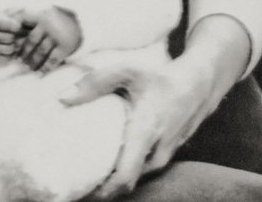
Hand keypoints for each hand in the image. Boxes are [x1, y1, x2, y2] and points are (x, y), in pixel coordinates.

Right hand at [0, 11, 24, 66]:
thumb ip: (8, 13)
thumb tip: (25, 8)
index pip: (12, 25)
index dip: (16, 25)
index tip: (15, 25)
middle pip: (11, 38)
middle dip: (14, 36)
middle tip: (14, 35)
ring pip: (10, 49)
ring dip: (12, 46)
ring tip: (9, 42)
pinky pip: (6, 59)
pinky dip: (9, 55)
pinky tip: (5, 49)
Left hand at [17, 6, 81, 71]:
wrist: (84, 21)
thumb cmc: (59, 19)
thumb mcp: (46, 13)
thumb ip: (31, 18)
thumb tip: (12, 22)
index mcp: (40, 14)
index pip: (23, 25)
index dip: (15, 36)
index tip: (11, 46)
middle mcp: (48, 24)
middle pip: (31, 41)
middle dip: (23, 53)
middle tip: (18, 62)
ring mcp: (56, 35)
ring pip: (40, 52)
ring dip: (32, 62)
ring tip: (27, 69)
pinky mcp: (65, 46)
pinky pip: (52, 60)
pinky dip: (45, 68)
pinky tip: (39, 75)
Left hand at [61, 16, 248, 197]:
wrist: (199, 85)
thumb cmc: (160, 77)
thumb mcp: (127, 72)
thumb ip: (95, 83)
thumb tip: (62, 97)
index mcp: (145, 134)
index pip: (124, 177)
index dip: (102, 191)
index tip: (79, 189)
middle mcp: (156, 152)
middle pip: (126, 184)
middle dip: (102, 188)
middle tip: (75, 182)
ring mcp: (164, 157)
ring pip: (135, 178)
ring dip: (114, 180)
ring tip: (87, 174)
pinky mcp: (166, 156)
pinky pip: (143, 170)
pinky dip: (126, 171)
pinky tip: (109, 163)